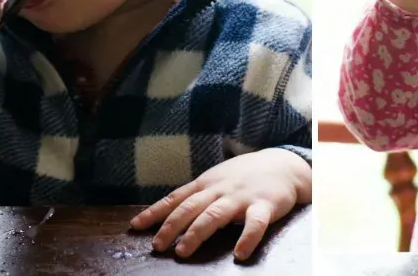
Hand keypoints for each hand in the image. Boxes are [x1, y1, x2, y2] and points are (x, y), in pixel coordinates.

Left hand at [130, 148, 311, 260]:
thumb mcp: (217, 179)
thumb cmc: (244, 175)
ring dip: (197, 232)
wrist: (282, 164)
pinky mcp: (265, 205)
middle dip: (171, 226)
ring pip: (215, 214)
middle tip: (158, 245)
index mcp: (206, 184)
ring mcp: (241, 197)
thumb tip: (168, 214)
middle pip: (191, 207)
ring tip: (183, 251)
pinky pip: (255, 223)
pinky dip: (247, 238)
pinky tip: (240, 254)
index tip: (135, 226)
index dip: (155, 212)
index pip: (176, 198)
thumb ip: (197, 195)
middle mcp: (220, 189)